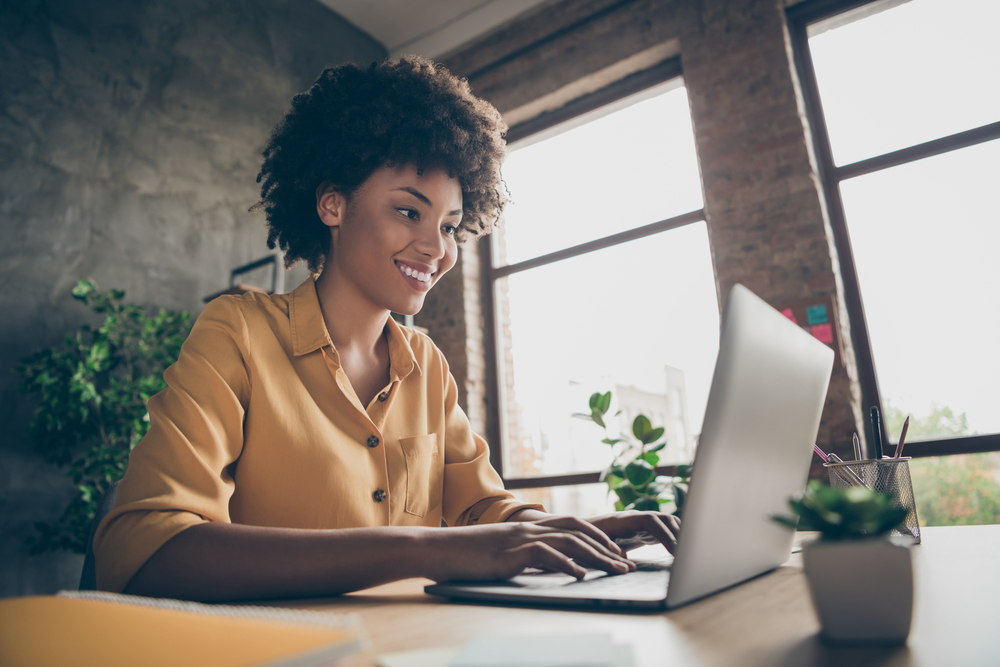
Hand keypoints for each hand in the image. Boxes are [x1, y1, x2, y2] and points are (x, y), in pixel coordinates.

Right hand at [421, 517, 634, 582]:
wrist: (439, 549)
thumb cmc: (467, 554)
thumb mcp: (502, 552)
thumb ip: (524, 554)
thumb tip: (546, 566)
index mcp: (529, 526)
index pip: (573, 524)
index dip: (598, 536)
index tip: (617, 552)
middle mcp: (529, 528)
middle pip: (579, 532)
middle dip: (607, 548)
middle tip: (627, 565)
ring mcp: (521, 538)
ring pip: (570, 542)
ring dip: (597, 558)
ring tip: (616, 572)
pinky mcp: (511, 553)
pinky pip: (546, 555)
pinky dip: (567, 565)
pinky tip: (581, 576)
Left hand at [586, 511, 681, 553]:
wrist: (577, 533)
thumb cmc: (583, 541)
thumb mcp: (593, 547)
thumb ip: (608, 552)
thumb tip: (624, 559)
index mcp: (622, 520)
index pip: (650, 520)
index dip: (664, 534)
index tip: (675, 550)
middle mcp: (634, 518)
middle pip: (663, 518)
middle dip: (678, 534)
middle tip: (688, 554)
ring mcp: (640, 523)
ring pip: (666, 522)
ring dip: (679, 534)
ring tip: (689, 553)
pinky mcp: (643, 531)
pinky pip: (664, 529)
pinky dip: (675, 537)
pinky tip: (681, 551)